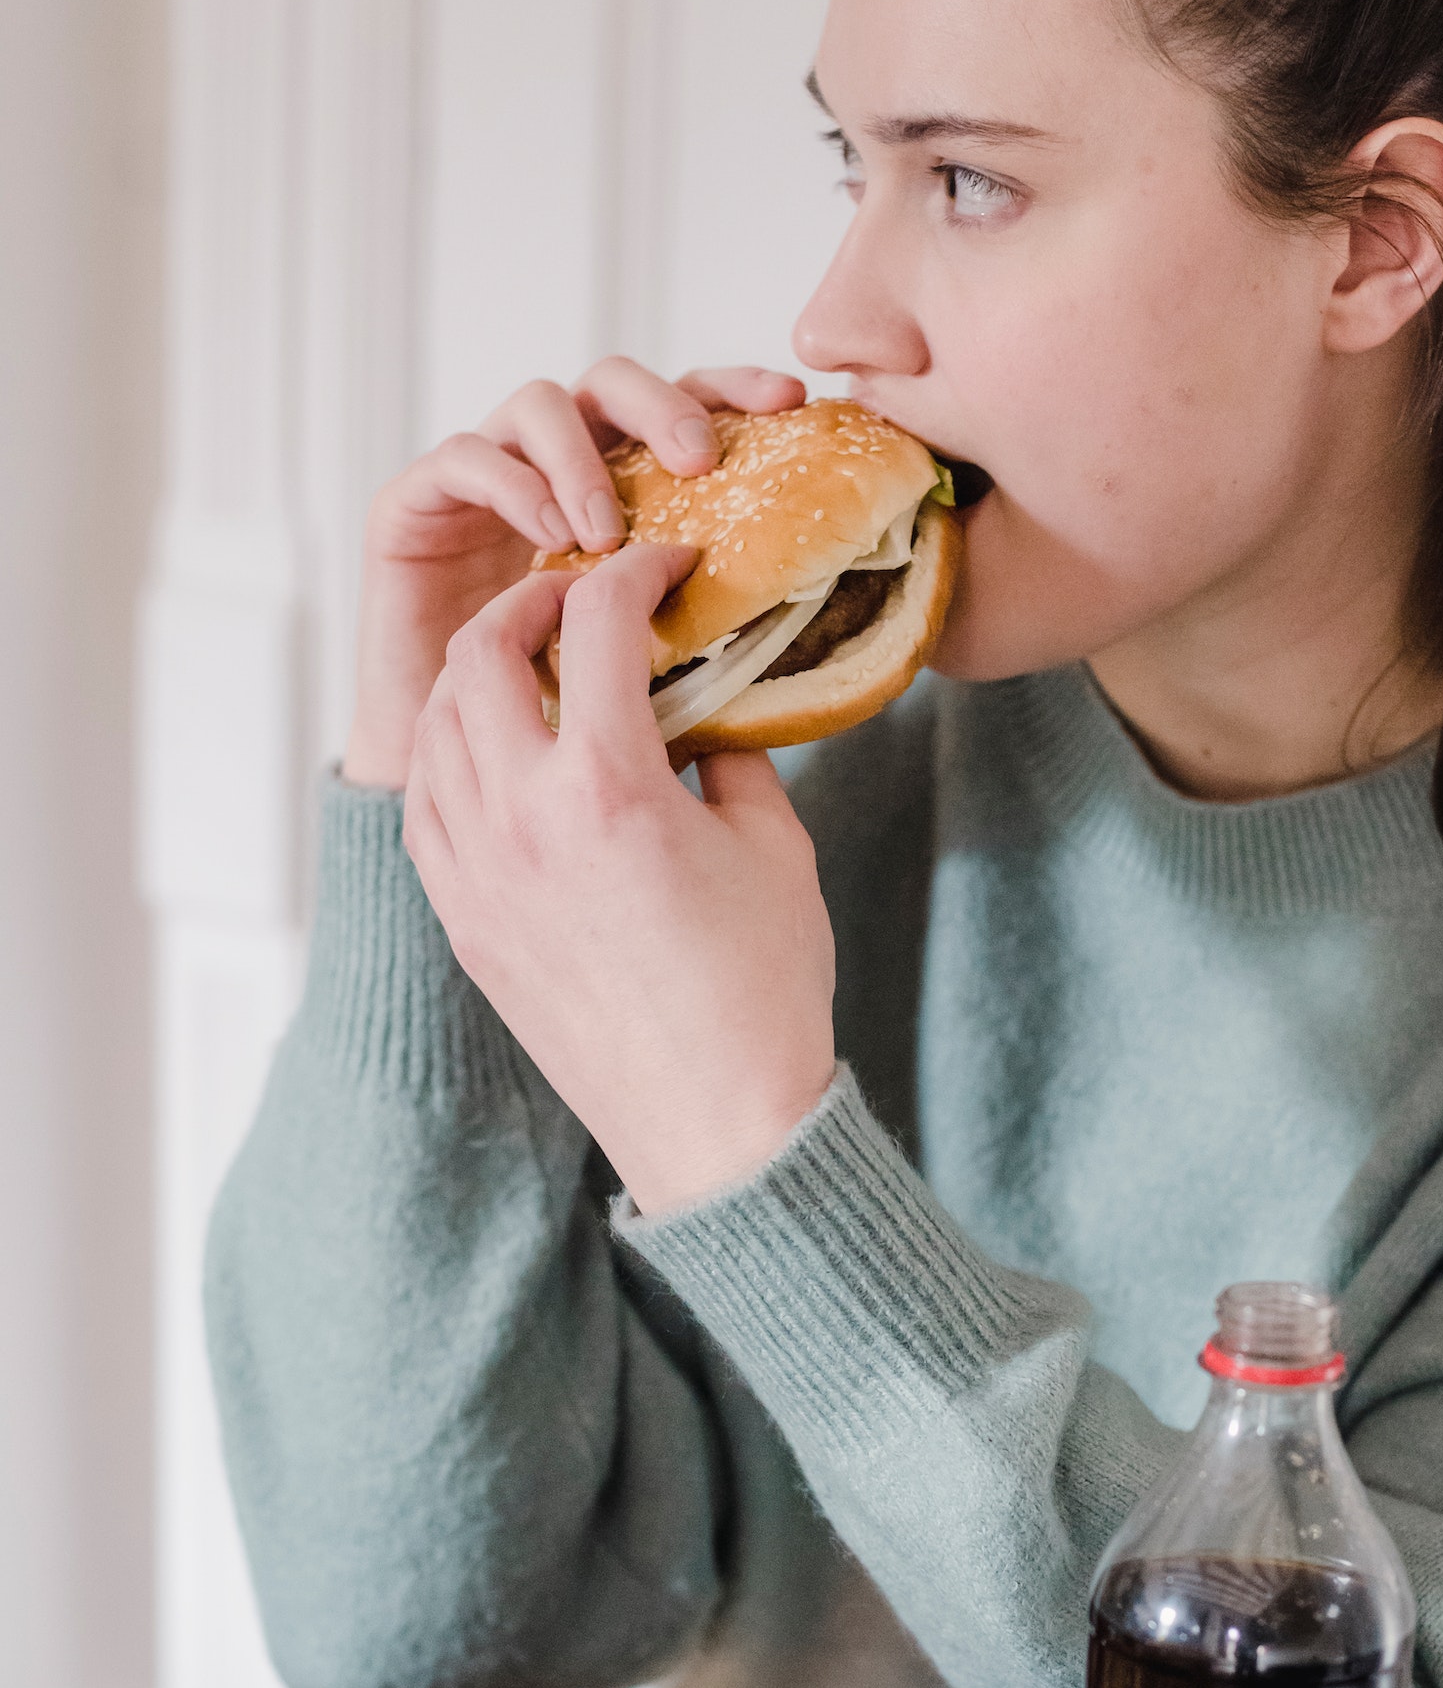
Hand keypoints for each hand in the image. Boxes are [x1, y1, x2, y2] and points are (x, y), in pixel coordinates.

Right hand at [342, 358, 807, 789]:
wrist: (459, 793)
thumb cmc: (566, 737)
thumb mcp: (662, 680)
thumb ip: (720, 639)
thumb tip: (821, 632)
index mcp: (625, 494)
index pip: (684, 408)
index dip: (735, 391)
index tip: (793, 403)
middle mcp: (557, 472)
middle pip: (613, 383)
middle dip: (662, 405)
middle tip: (700, 461)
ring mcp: (486, 482)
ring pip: (538, 404)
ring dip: (583, 457)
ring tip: (609, 531)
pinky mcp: (414, 506)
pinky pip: (463, 457)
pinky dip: (511, 481)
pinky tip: (548, 530)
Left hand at [402, 541, 836, 1212]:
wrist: (714, 1124)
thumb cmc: (762, 989)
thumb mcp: (770, 843)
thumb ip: (727, 751)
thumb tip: (698, 706)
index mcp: (609, 787)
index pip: (597, 623)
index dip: (634, 570)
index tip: (664, 563)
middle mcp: (521, 818)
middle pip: (484, 653)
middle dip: (532, 602)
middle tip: (580, 599)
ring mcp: (475, 871)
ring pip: (437, 724)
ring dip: (482, 673)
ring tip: (536, 667)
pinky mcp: (461, 917)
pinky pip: (427, 803)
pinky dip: (455, 753)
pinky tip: (501, 752)